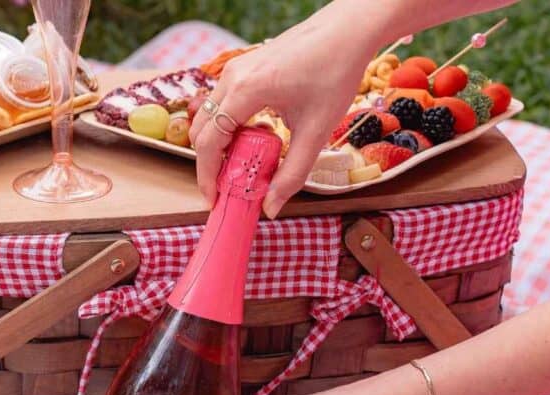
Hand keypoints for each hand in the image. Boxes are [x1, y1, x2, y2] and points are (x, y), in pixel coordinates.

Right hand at [189, 1, 381, 217]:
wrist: (348, 31)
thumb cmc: (335, 72)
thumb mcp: (316, 130)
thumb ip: (292, 173)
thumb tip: (271, 207)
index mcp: (246, 91)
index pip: (209, 142)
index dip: (207, 176)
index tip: (214, 199)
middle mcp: (233, 77)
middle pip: (201, 130)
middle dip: (210, 163)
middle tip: (228, 188)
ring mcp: (236, 68)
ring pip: (209, 115)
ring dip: (220, 144)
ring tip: (244, 165)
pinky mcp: (244, 67)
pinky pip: (223, 102)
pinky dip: (229, 126)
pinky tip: (257, 138)